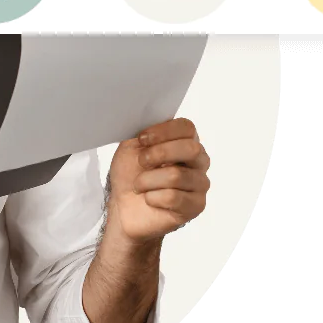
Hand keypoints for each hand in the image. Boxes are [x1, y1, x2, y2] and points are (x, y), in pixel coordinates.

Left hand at [106, 118, 209, 243]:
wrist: (123, 206)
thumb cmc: (130, 174)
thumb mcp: (131, 147)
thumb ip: (143, 133)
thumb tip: (145, 117)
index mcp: (185, 141)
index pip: (187, 127)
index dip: (164, 131)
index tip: (142, 139)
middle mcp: (198, 161)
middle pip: (190, 148)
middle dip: (159, 154)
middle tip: (141, 162)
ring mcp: (199, 184)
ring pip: (177, 175)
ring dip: (148, 180)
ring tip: (139, 185)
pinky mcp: (195, 206)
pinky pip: (173, 197)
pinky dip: (152, 197)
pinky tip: (149, 199)